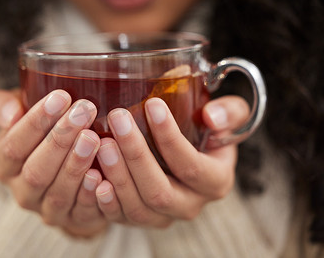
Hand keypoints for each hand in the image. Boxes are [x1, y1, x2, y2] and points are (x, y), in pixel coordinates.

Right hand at [0, 89, 107, 236]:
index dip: (36, 122)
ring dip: (76, 165)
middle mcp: (22, 191)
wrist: (66, 165)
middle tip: (84, 111)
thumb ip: (3, 105)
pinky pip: (80, 211)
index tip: (61, 96)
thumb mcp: (21, 112)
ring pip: (58, 192)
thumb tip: (11, 112)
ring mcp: (46, 209)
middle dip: (60, 139)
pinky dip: (89, 194)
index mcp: (4, 163)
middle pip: (36, 170)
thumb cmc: (43, 130)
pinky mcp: (72, 220)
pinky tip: (101, 174)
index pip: (13, 145)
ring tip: (94, 137)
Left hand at [93, 96, 248, 226]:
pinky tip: (93, 176)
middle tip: (118, 119)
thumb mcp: (228, 118)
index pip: (191, 165)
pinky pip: (121, 218)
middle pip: (160, 191)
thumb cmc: (205, 132)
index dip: (171, 137)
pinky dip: (105, 200)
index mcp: (215, 181)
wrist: (187, 154)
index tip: (152, 105)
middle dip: (136, 154)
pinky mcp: (140, 219)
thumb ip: (230, 112)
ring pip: (138, 207)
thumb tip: (212, 116)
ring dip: (118, 176)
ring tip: (102, 143)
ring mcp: (164, 216)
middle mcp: (190, 205)